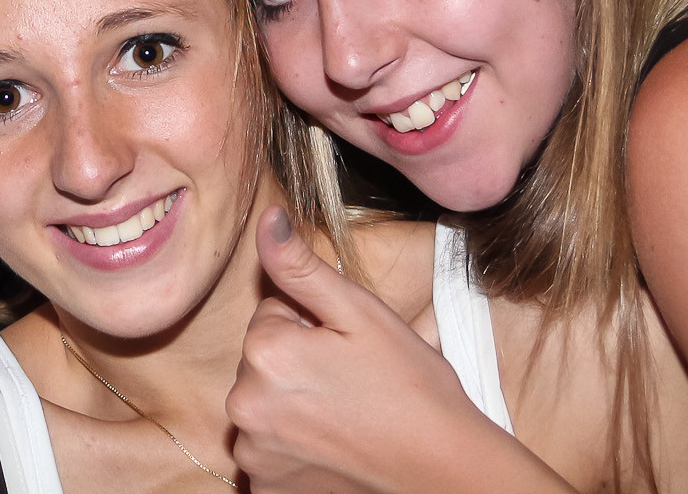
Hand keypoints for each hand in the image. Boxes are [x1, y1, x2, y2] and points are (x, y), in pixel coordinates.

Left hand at [229, 208, 569, 493]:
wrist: (442, 472)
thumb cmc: (410, 389)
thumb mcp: (361, 313)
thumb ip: (302, 267)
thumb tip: (268, 220)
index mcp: (266, 351)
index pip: (271, 314)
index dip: (311, 325)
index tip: (345, 347)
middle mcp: (245, 405)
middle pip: (262, 360)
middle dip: (298, 364)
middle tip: (349, 381)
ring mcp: (254, 454)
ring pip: (264, 405)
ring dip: (293, 406)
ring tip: (345, 415)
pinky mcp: (265, 489)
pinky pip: (267, 450)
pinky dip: (292, 448)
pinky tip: (332, 447)